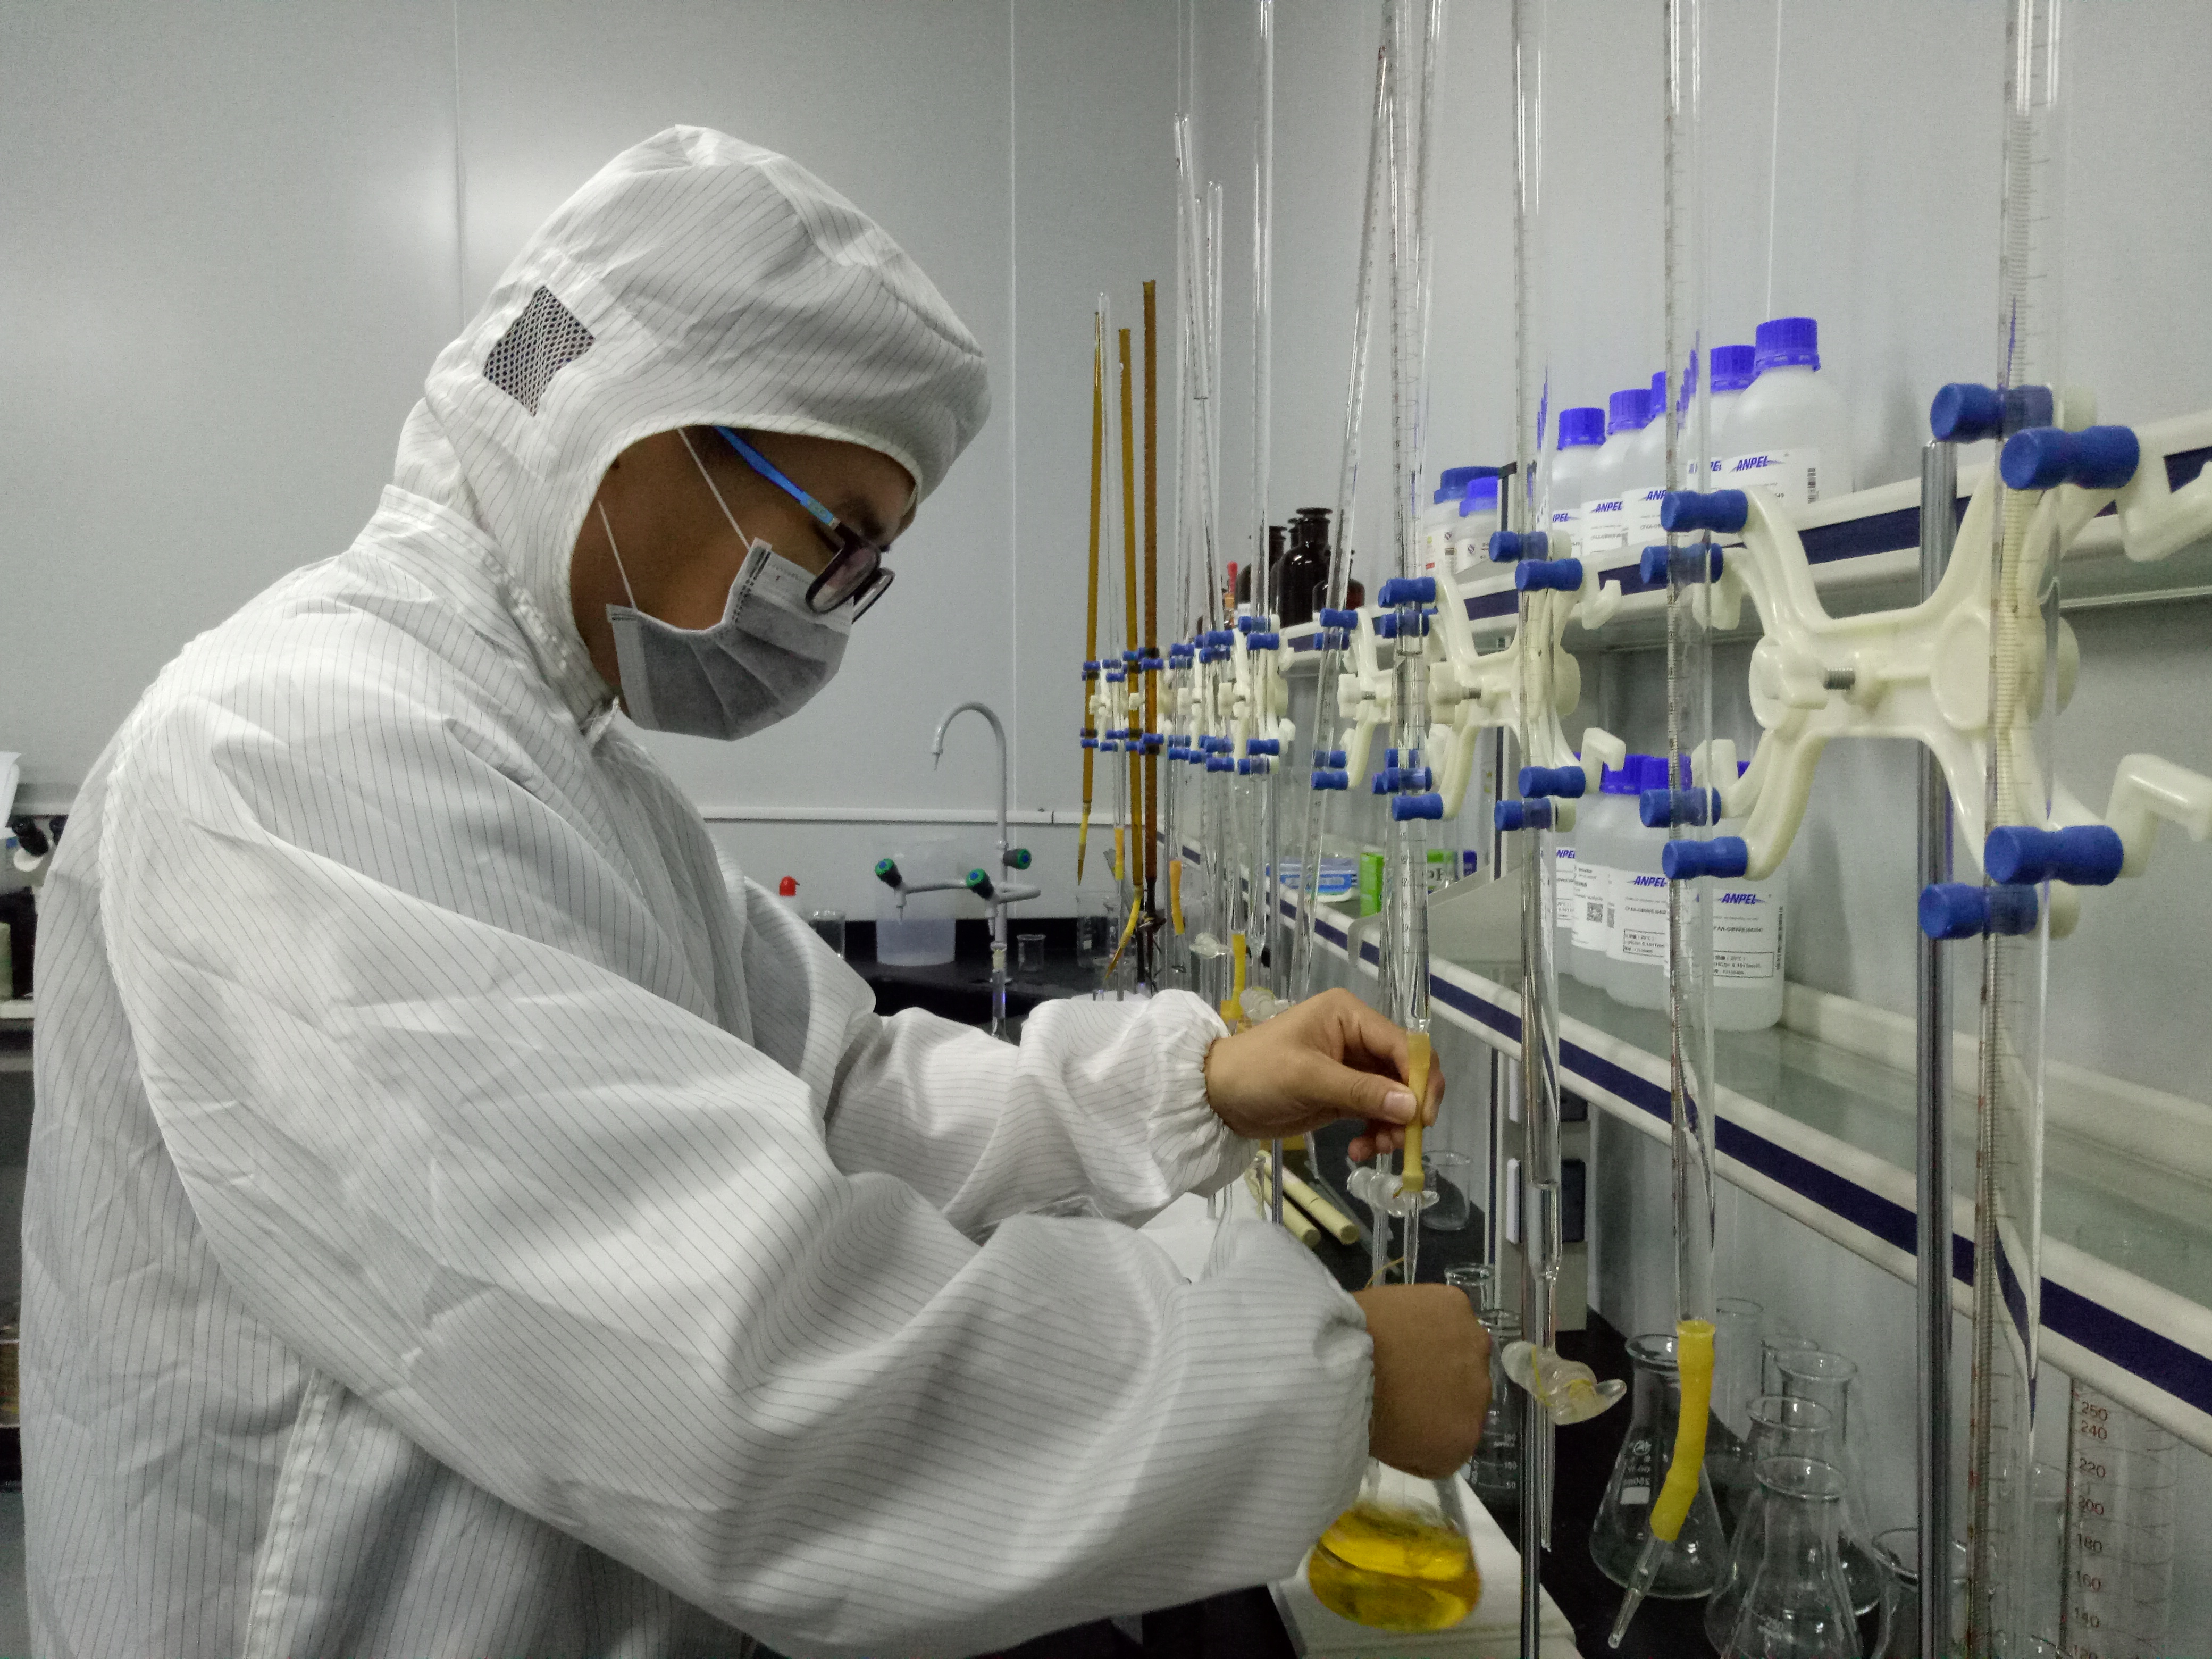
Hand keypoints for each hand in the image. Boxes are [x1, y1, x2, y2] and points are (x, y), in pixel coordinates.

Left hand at [1201, 988, 1443, 1161]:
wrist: (1215, 1096)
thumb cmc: (1256, 1073)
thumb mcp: (1307, 1078)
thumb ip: (1361, 1091)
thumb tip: (1412, 1107)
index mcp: (1349, 1015)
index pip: (1403, 1044)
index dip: (1420, 1079)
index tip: (1422, 1118)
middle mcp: (1357, 1037)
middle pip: (1406, 1071)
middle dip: (1408, 1107)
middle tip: (1402, 1140)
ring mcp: (1352, 1068)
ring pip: (1395, 1097)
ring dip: (1393, 1126)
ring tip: (1375, 1150)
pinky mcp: (1344, 1095)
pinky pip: (1376, 1113)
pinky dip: (1376, 1133)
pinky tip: (1359, 1151)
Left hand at [1354, 1284, 1492, 1477]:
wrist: (1340, 1362)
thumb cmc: (1358, 1411)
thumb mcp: (1393, 1449)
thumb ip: (1420, 1443)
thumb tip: (1419, 1425)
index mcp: (1464, 1438)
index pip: (1457, 1429)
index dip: (1431, 1416)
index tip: (1406, 1407)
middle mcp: (1481, 1393)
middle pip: (1464, 1385)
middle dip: (1440, 1379)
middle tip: (1402, 1373)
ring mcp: (1473, 1346)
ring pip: (1461, 1346)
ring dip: (1441, 1344)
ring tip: (1401, 1342)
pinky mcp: (1458, 1307)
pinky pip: (1448, 1310)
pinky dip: (1428, 1312)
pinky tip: (1402, 1317)